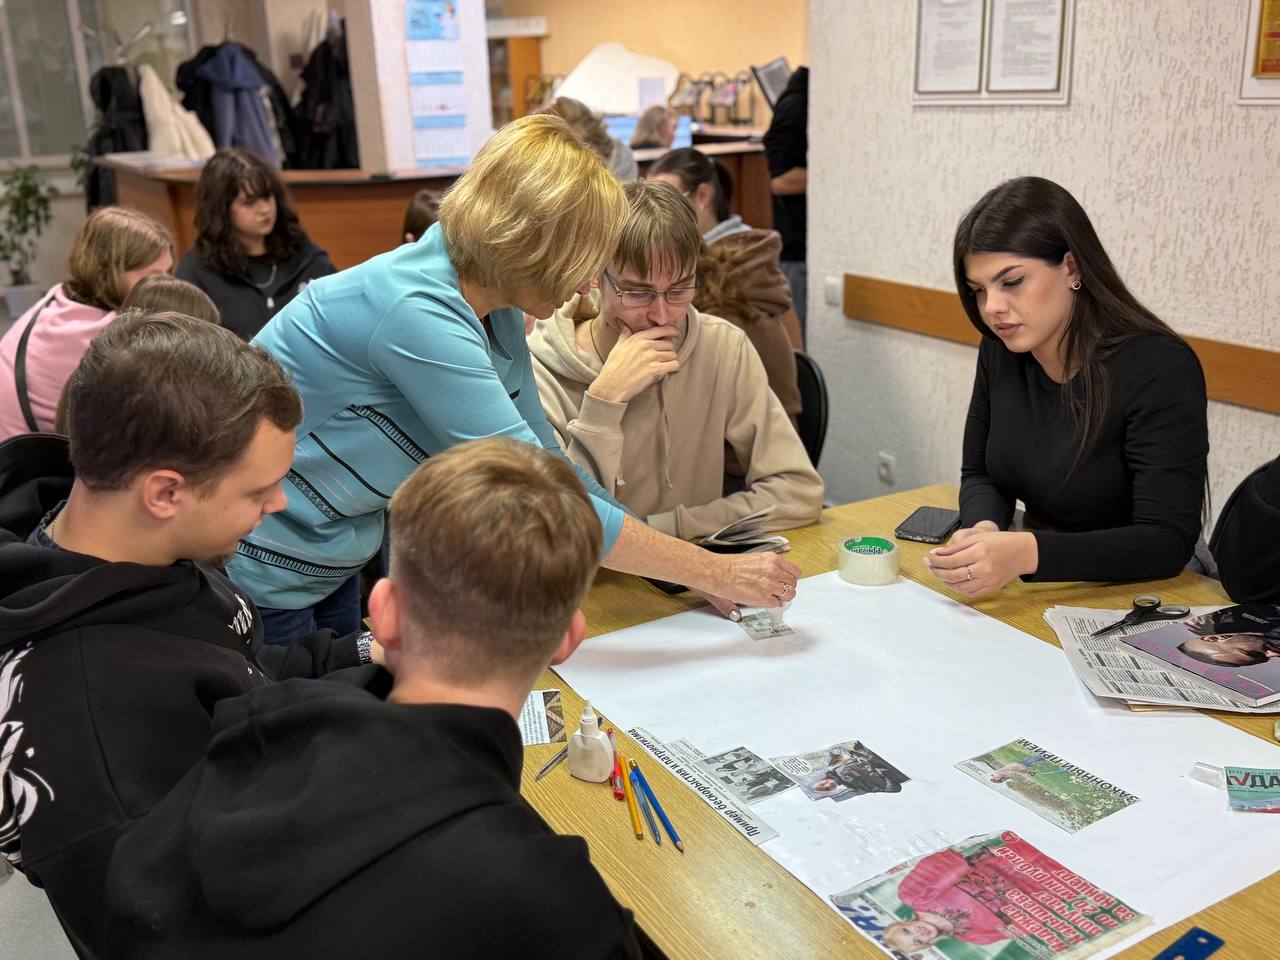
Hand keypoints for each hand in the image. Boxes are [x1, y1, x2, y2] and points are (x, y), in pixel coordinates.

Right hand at [586, 324, 678, 403]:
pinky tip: (670, 371)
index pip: (661, 330)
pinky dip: (674, 368)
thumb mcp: (618, 347)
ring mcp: (651, 357)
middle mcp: (646, 345)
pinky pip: (674, 365)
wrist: (611, 385)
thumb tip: (622, 323)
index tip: (676, 334)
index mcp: (638, 338)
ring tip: (665, 366)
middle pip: (669, 344)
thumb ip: (624, 334)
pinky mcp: (655, 370)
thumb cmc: (613, 367)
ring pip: (672, 355)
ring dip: (671, 361)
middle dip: (668, 351)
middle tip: (664, 358)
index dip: (671, 331)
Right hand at [702, 552, 801, 614]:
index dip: (789, 578)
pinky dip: (772, 604)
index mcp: (772, 559)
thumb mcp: (755, 560)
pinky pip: (776, 604)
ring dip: (781, 597)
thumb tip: (776, 578)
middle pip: (793, 583)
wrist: (717, 572)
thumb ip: (768, 568)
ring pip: (788, 595)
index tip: (785, 581)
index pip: (794, 571)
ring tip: (770, 596)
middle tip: (778, 591)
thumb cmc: (729, 566)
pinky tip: (763, 600)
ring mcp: (769, 584)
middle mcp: (773, 570)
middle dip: (786, 588)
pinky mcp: (763, 597)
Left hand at [923, 528, 1037, 597]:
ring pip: (958, 586)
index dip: (935, 561)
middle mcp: (983, 569)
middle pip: (952, 574)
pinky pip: (968, 593)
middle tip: (929, 565)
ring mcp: (987, 581)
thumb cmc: (1000, 542)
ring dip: (944, 580)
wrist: (1022, 553)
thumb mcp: (977, 537)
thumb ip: (956, 547)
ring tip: (939, 572)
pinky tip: (951, 580)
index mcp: (980, 552)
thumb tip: (936, 554)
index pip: (950, 560)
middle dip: (936, 570)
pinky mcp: (990, 589)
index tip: (928, 558)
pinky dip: (957, 587)